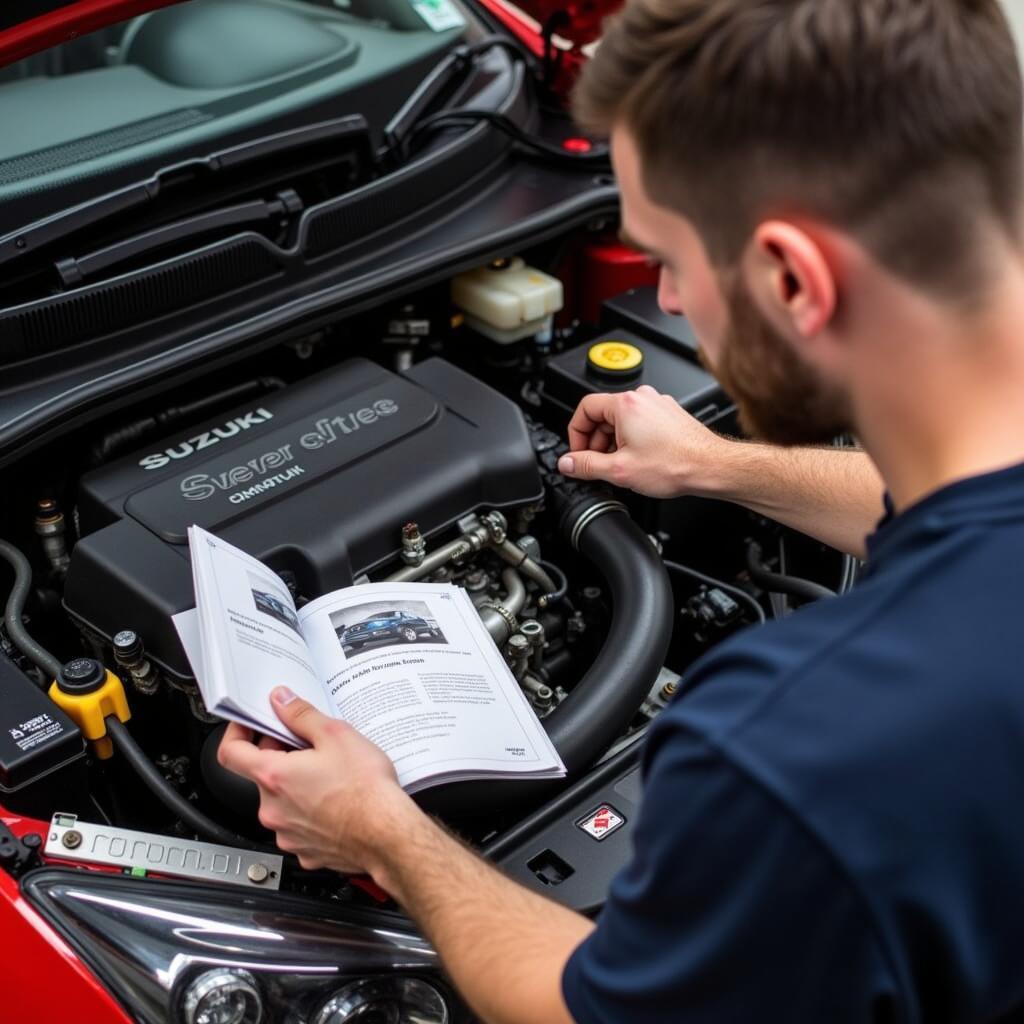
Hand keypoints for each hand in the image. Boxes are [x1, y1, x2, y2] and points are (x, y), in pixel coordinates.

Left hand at [217, 687, 418, 875]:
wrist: (388, 835)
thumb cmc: (365, 790)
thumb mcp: (336, 735)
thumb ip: (301, 715)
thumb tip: (282, 701)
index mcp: (274, 777)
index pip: (231, 753)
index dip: (237, 733)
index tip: (249, 725)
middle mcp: (273, 809)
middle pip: (262, 775)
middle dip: (281, 756)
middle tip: (310, 745)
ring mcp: (287, 833)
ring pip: (282, 801)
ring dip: (297, 785)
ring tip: (330, 774)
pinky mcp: (305, 850)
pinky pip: (299, 825)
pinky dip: (310, 811)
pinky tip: (336, 801)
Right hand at [558, 385, 729, 497]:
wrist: (710, 467)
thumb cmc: (676, 464)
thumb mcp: (619, 470)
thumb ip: (586, 465)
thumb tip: (567, 464)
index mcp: (625, 404)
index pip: (584, 408)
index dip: (576, 433)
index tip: (578, 453)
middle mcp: (642, 398)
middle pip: (603, 415)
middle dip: (595, 442)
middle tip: (597, 465)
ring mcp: (657, 405)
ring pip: (621, 421)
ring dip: (613, 443)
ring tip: (621, 466)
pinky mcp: (669, 415)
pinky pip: (639, 423)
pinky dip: (632, 441)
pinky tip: (638, 461)